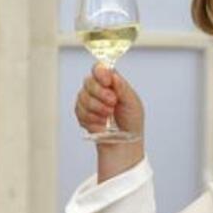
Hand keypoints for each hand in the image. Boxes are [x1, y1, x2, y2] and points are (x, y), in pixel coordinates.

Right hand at [75, 64, 144, 180]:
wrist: (124, 144)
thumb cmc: (131, 122)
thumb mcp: (133, 102)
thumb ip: (122, 88)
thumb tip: (113, 75)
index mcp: (111, 83)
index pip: (99, 69)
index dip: (100, 73)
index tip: (107, 82)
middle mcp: (97, 89)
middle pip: (88, 81)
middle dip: (100, 94)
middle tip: (112, 103)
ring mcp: (87, 101)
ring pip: (83, 98)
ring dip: (97, 109)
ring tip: (109, 117)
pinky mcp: (81, 114)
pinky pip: (80, 112)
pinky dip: (92, 119)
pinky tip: (102, 124)